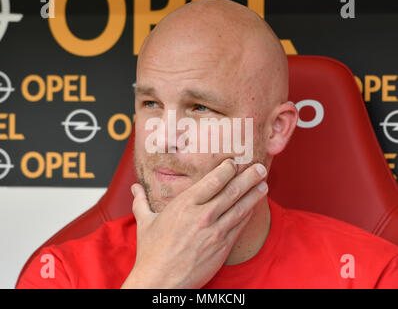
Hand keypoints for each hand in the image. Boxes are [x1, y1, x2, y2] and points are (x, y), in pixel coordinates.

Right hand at [121, 158, 267, 288]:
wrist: (160, 282)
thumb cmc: (152, 252)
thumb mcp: (145, 223)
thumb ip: (141, 202)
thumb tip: (134, 189)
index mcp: (184, 205)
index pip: (213, 181)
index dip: (227, 169)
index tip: (234, 162)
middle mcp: (202, 215)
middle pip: (232, 191)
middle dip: (248, 176)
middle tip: (259, 167)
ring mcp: (215, 232)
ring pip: (240, 207)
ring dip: (254, 194)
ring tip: (264, 183)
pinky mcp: (222, 247)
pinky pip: (240, 226)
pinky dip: (249, 214)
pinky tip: (255, 206)